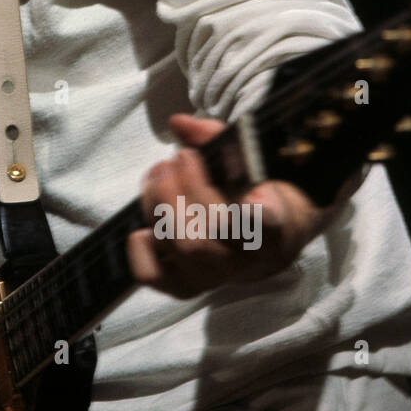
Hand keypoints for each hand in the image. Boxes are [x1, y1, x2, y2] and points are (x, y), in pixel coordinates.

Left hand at [125, 113, 361, 299]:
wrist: (261, 247)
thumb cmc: (251, 194)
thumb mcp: (247, 164)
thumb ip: (216, 139)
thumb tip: (179, 123)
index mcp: (271, 227)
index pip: (265, 226)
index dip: (257, 214)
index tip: (254, 196)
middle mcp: (242, 260)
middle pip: (199, 237)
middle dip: (177, 190)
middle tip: (174, 159)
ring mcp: (212, 277)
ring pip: (176, 246)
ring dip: (156, 201)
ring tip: (159, 173)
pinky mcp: (183, 287)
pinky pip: (151, 274)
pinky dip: (140, 246)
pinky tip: (147, 225)